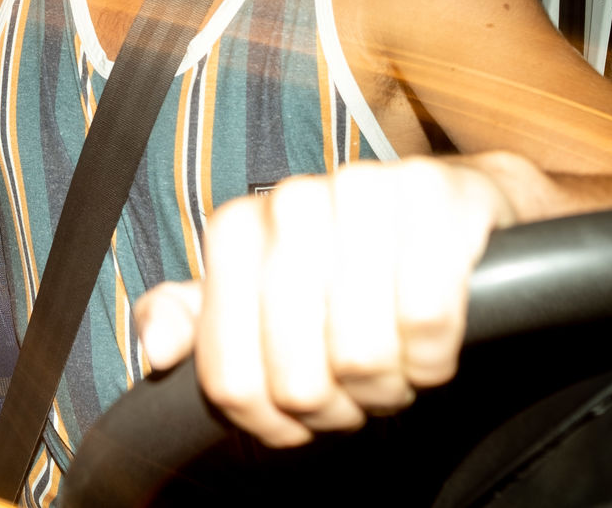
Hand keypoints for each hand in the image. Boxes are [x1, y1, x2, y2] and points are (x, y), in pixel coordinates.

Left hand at [134, 156, 515, 446]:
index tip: (295, 418)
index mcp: (236, 230)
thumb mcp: (260, 293)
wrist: (453, 206)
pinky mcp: (434, 196)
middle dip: (334, 407)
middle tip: (357, 394)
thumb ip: (194, 318)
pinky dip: (432, 355)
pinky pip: (426, 318)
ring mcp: (362, 190)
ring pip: (359, 353)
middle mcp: (291, 202)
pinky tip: (430, 346)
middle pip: (295, 377)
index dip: (267, 421)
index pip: (228, 377)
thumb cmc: (350, 263)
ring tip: (394, 368)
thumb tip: (158, 350)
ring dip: (387, 385)